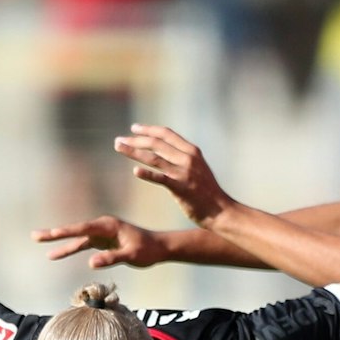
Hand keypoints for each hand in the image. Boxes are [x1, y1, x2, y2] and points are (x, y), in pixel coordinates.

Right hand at [32, 214, 169, 269]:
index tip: (51, 234)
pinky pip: (82, 245)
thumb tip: (92, 262)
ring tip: (40, 244)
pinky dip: (70, 249)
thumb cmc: (148, 250)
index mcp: (109, 226)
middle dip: (55, 234)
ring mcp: (101, 233)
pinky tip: (56, 255)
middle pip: (75, 230)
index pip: (83, 229)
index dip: (66, 232)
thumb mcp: (131, 256)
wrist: (159, 248)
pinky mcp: (102, 241)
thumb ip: (112, 258)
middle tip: (35, 236)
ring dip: (60, 243)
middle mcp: (102, 226)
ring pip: (76, 239)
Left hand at [114, 124, 232, 226]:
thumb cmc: (208, 192)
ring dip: (133, 151)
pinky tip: (135, 171)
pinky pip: (161, 179)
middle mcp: (188, 158)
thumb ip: (183, 159)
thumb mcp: (198, 169)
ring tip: (118, 147)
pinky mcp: (181, 187)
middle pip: (156, 143)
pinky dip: (147, 174)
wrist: (221, 211)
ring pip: (154, 158)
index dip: (148, 129)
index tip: (134, 128)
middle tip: (118, 140)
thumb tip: (166, 153)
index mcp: (192, 151)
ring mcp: (184, 172)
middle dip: (135, 140)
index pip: (166, 134)